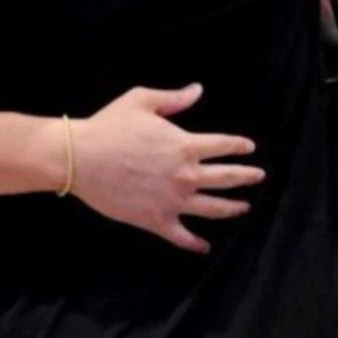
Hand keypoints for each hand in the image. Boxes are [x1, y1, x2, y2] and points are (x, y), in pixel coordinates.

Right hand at [73, 83, 263, 253]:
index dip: (240, 146)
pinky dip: (195, 244)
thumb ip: (174, 99)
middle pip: (227, 178)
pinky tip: (204, 247)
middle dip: (247, 177)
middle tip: (258, 177)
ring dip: (233, 208)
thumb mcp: (142, 101)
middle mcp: (186, 175)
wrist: (80, 158)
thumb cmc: (109, 126)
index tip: (249, 148)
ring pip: (214, 209)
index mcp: (185, 145)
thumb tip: (197, 90)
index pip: (224, 145)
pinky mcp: (156, 220)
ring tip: (245, 207)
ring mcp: (173, 201)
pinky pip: (182, 236)